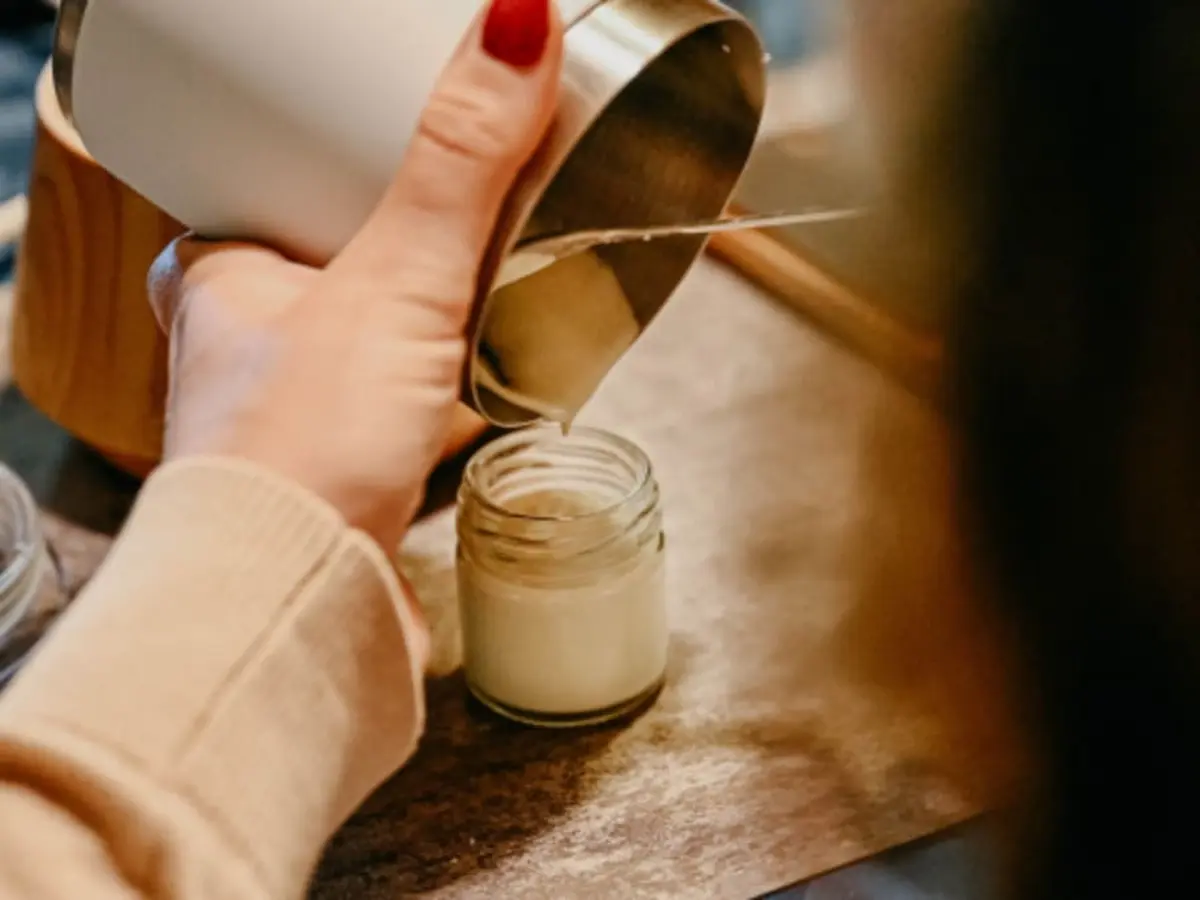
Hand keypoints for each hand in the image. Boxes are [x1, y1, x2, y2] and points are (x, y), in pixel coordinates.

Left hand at [147, 0, 560, 552]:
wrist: (302, 603)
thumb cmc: (304, 453)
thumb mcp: (394, 280)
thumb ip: (459, 163)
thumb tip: (512, 24)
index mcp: (220, 266)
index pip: (276, 166)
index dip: (344, 141)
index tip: (408, 118)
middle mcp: (241, 333)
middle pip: (333, 238)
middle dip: (403, 218)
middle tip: (471, 186)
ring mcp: (289, 398)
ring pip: (366, 311)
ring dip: (424, 291)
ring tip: (488, 262)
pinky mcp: (340, 455)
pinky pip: (391, 376)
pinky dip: (434, 357)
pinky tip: (472, 356)